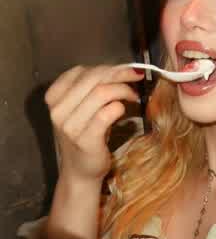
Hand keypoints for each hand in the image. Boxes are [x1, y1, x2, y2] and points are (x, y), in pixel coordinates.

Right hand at [45, 65, 142, 183]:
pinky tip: (125, 110)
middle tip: (137, 76)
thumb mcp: (83, 108)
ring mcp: (70, 126)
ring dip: (124, 90)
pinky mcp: (85, 139)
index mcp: (54, 97)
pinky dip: (120, 107)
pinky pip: (107, 112)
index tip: (126, 69)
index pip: (82, 71)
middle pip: (94, 78)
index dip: (108, 67)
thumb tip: (123, 69)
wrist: (80, 171)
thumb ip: (94, 88)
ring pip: (102, 92)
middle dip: (120, 74)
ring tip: (133, 96)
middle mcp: (58, 110)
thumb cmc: (86, 135)